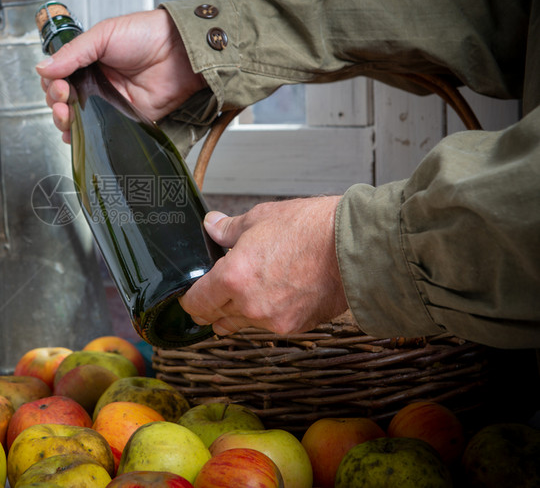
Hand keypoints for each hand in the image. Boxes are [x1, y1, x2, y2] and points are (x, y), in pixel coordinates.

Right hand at [36, 9, 205, 142]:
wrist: (180, 51)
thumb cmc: (147, 34)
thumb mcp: (103, 34)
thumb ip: (72, 53)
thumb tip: (43, 68)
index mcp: (89, 59)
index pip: (59, 76)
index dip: (51, 83)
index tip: (55, 84)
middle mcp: (97, 81)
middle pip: (63, 99)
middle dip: (55, 101)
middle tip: (61, 96)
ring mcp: (109, 101)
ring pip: (77, 117)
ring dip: (64, 120)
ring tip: (65, 115)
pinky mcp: (124, 117)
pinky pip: (99, 130)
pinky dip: (83, 136)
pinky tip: (75, 134)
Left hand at [179, 196, 348, 335]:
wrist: (355, 247)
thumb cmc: (311, 228)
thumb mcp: (260, 218)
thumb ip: (228, 229)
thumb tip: (211, 225)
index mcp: (233, 278)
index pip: (196, 303)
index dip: (190, 299)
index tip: (191, 295)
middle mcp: (249, 306)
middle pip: (215, 319)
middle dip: (211, 307)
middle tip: (215, 293)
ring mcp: (274, 321)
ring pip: (242, 324)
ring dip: (239, 312)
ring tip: (248, 290)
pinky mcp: (296, 327)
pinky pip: (269, 326)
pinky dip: (266, 315)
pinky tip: (274, 294)